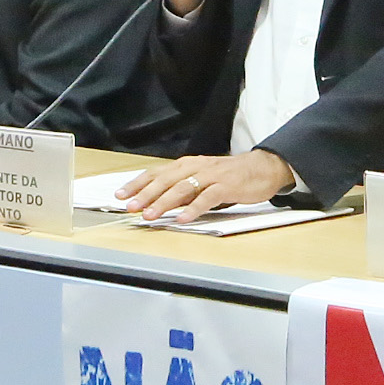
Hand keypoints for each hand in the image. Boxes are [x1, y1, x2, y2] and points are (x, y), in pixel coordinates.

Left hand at [122, 147, 292, 220]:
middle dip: (145, 194)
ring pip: (182, 188)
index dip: (137, 183)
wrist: (262, 167)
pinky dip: (193, 209)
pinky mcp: (226, 186)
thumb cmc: (230, 175)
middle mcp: (196, 167)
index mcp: (187, 165)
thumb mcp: (201, 179)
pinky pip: (207, 198)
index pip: (156, 173)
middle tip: (130, 207)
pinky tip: (183, 219)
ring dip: (164, 203)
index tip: (120, 195)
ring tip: (150, 215)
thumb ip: (182, 190)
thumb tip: (158, 203)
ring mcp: (211, 176)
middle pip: (165, 180)